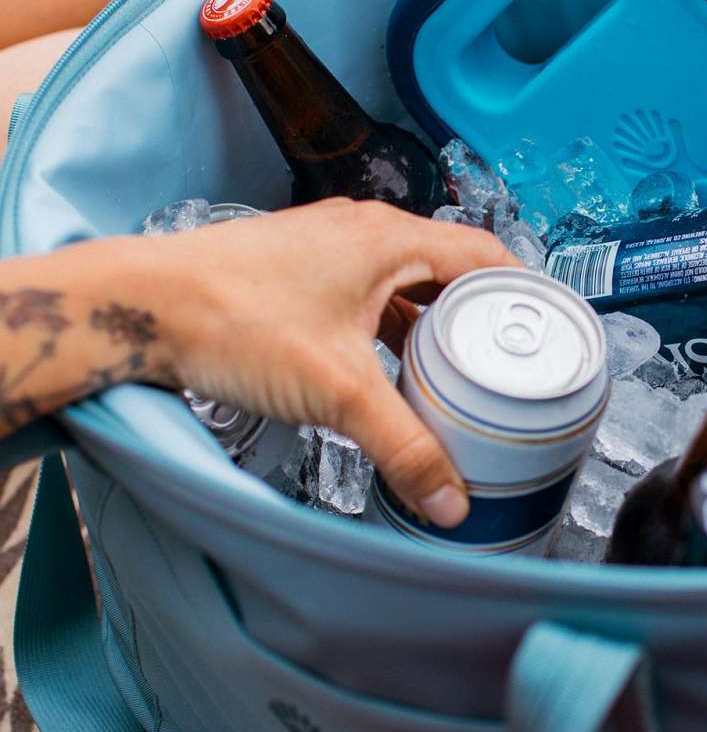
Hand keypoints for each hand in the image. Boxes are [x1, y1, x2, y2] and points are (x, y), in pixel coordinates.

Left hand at [143, 199, 520, 525]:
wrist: (139, 306)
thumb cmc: (234, 322)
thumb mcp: (336, 391)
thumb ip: (403, 446)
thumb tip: (451, 500)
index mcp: (388, 238)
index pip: (484, 253)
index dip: (522, 290)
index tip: (543, 330)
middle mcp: (362, 231)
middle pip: (447, 268)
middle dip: (478, 316)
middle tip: (504, 361)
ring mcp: (326, 247)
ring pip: (403, 282)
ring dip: (430, 323)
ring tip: (453, 371)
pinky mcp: (298, 269)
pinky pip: (366, 291)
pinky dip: (389, 325)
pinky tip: (387, 366)